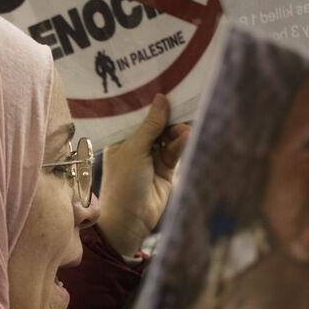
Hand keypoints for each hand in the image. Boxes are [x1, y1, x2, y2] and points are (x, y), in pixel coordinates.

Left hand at [97, 95, 188, 257]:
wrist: (130, 221)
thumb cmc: (123, 184)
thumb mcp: (134, 150)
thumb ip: (150, 125)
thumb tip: (161, 98)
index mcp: (121, 140)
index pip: (137, 117)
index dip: (150, 105)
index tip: (165, 87)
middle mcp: (136, 147)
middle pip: (157, 125)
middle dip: (169, 116)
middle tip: (183, 102)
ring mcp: (152, 158)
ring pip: (169, 137)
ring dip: (177, 131)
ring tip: (186, 126)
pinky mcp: (166, 170)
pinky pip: (176, 151)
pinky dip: (181, 143)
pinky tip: (187, 135)